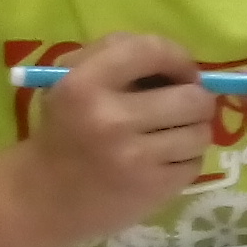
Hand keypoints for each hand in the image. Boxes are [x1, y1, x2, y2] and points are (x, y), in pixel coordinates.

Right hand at [10, 34, 213, 241]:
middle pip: (193, 98)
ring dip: (191, 132)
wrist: (44, 196)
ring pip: (201, 132)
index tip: (180, 73)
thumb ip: (118, 53)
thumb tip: (180, 61)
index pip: (151, 50)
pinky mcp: (153, 189)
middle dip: (194, 100)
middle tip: (179, 108)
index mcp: (83, 85)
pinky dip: (184, 161)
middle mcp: (110, 120)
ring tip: (166, 136)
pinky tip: (158, 162)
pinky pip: (195, 164)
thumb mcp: (71, 78)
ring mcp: (134, 158)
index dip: (178, 57)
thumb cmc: (66, 127)